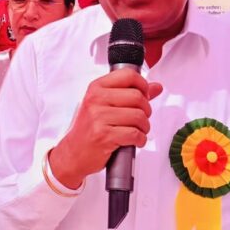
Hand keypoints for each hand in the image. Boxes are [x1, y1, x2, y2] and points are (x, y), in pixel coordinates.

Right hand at [49, 69, 162, 188]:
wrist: (73, 153)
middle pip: (137, 96)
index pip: (128, 75)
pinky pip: (135, 134)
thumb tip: (156, 87)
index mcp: (96, 88)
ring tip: (138, 131)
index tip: (144, 95)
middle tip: (141, 118)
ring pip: (139, 116)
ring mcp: (99, 118)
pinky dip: (140, 139)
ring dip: (144, 127)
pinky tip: (135, 141)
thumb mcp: (104, 105)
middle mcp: (96, 100)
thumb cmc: (89, 129)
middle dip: (146, 110)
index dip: (143, 85)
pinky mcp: (104, 136)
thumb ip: (130, 94)